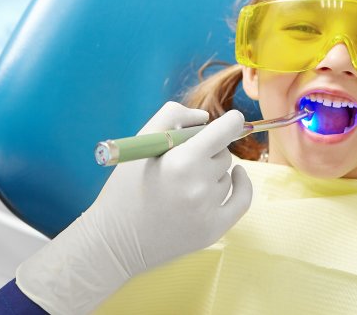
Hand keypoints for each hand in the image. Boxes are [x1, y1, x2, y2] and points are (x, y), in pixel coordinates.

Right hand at [16, 102, 252, 314]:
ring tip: (183, 183)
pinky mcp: (213, 231)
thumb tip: (204, 117)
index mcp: (180, 162)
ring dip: (212, 172)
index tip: (232, 118)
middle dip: (208, 150)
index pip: (224, 131)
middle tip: (182, 160)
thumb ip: (172, 116)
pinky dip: (241, 185)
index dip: (231, 121)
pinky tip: (237, 175)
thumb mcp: (140, 143)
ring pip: (227, 174)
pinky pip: (242, 199)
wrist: (114, 241)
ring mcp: (208, 211)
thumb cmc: (125, 187)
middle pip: (223, 153)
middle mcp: (199, 186)